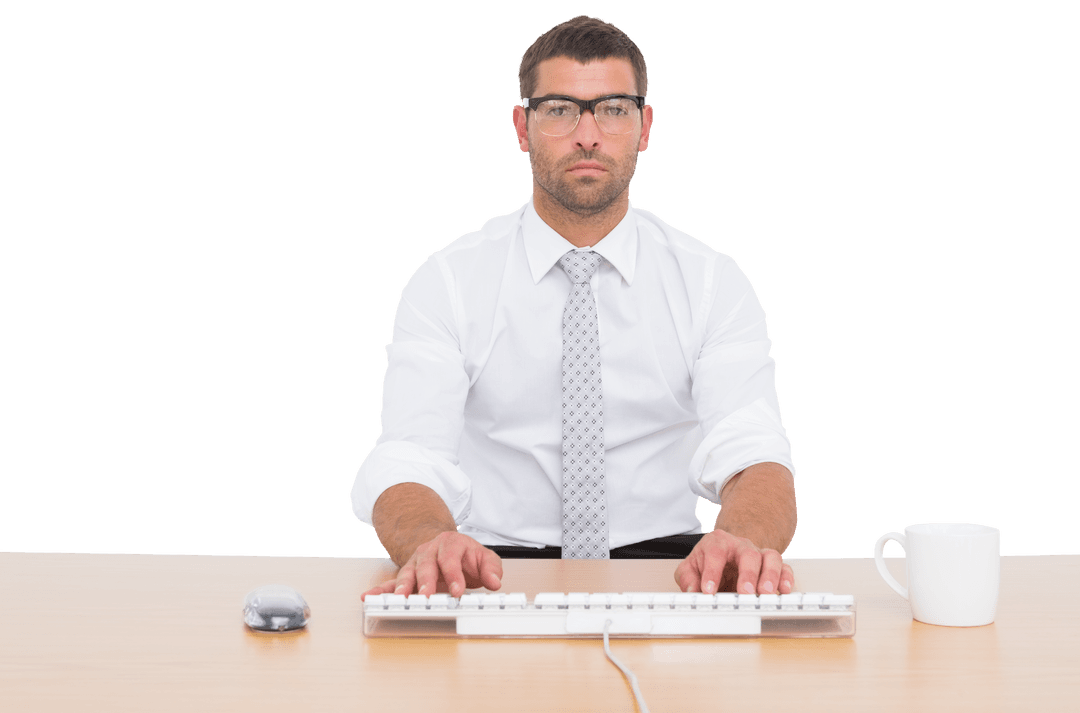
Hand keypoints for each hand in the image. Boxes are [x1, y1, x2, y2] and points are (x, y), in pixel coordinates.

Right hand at [361, 531, 502, 599]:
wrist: (449, 546)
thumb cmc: (466, 555)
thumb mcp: (484, 558)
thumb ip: (491, 569)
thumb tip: (495, 582)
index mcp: (451, 544)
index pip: (451, 558)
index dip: (454, 575)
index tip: (458, 592)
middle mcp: (430, 551)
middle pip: (426, 564)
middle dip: (426, 581)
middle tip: (428, 597)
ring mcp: (416, 562)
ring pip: (407, 573)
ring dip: (403, 587)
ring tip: (401, 599)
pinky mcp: (407, 575)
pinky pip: (391, 582)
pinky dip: (380, 590)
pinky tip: (368, 596)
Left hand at [674, 528, 794, 594]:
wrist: (726, 554)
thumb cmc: (708, 561)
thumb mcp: (690, 567)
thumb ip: (687, 578)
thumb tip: (692, 591)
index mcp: (718, 542)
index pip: (715, 553)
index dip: (712, 572)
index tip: (708, 590)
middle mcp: (741, 546)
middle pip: (748, 554)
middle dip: (747, 574)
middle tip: (745, 592)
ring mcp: (759, 554)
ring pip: (771, 558)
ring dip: (770, 576)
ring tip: (765, 593)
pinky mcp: (772, 566)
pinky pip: (785, 568)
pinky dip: (786, 579)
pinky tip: (783, 590)